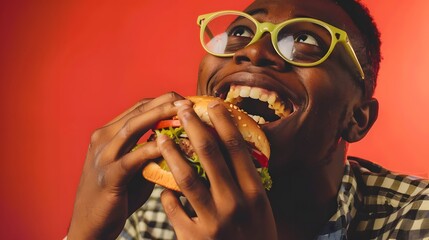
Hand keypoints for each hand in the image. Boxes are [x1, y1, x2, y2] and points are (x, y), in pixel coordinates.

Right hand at [68, 92, 184, 239]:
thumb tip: (181, 140)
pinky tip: (169, 145)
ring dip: (160, 117)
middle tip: (188, 101)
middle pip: (137, 111)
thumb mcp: (135, 166)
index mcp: (109, 133)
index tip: (185, 101)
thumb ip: (150, 151)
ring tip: (183, 113)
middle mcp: (103, 139)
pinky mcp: (108, 176)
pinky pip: (132, 158)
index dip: (163, 101)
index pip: (138, 107)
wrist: (91, 225)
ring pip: (133, 127)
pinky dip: (151, 149)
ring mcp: (103, 156)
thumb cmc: (118, 194)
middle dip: (165, 103)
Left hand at [158, 100, 277, 239]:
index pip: (237, 149)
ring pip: (187, 178)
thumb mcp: (260, 209)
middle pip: (211, 155)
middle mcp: (235, 203)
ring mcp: (214, 221)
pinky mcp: (194, 237)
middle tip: (182, 107)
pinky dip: (166, 193)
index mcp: (254, 193)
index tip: (213, 104)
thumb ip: (246, 182)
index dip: (224, 123)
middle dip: (195, 127)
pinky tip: (160, 184)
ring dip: (171, 154)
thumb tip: (235, 152)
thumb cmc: (256, 236)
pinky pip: (173, 207)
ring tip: (159, 137)